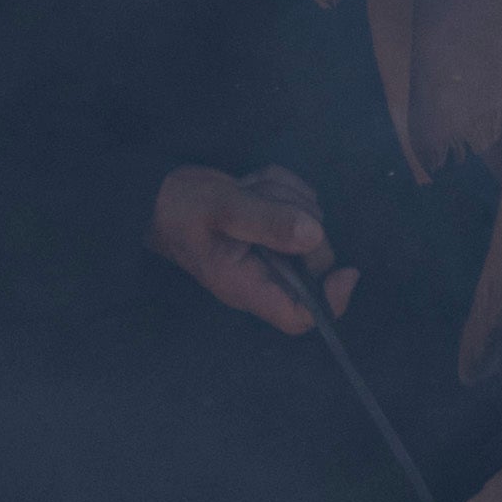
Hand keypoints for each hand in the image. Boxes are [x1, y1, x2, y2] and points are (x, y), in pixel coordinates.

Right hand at [152, 165, 344, 333]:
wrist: (155, 191)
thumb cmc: (179, 207)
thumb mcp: (222, 208)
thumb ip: (266, 222)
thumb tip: (313, 234)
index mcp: (248, 286)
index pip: (300, 318)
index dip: (330, 301)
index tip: (346, 270)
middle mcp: (264, 274)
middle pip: (316, 258)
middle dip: (299, 219)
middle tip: (261, 198)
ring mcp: (270, 249)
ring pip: (310, 223)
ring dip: (284, 196)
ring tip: (246, 189)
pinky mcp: (272, 225)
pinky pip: (299, 202)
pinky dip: (281, 186)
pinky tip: (250, 184)